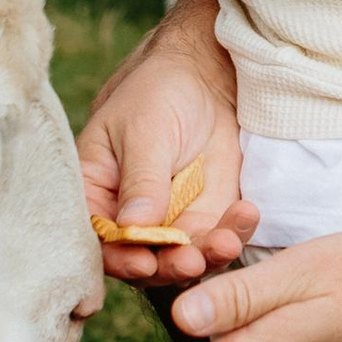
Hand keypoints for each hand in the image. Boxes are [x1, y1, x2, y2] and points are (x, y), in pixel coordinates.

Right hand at [76, 0, 256, 285]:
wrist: (205, 76)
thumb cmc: (157, 93)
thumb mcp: (144, 130)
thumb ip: (141, 180)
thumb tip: (134, 227)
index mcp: (96, 195)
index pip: (99, 240)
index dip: (119, 259)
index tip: (144, 264)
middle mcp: (129, 218)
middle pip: (143, 259)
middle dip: (169, 265)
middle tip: (191, 262)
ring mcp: (170, 220)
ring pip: (183, 255)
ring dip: (205, 257)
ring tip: (226, 244)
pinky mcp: (207, 216)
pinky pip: (218, 237)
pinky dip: (234, 233)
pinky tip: (245, 216)